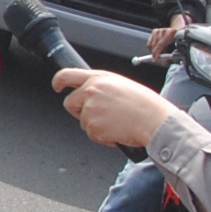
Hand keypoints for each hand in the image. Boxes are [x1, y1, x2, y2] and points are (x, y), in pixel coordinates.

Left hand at [56, 67, 179, 153]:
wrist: (153, 120)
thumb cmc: (144, 104)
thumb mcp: (120, 85)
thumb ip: (102, 86)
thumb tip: (91, 93)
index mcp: (98, 78)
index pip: (67, 75)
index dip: (58, 81)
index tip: (57, 86)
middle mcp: (91, 91)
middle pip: (69, 103)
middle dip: (78, 111)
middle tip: (95, 115)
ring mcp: (90, 109)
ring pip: (82, 121)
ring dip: (95, 125)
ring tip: (116, 122)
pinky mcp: (93, 126)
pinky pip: (92, 134)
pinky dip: (103, 136)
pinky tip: (117, 130)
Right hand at [147, 16, 191, 61]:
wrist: (179, 32)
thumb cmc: (179, 42)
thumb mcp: (178, 50)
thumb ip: (171, 58)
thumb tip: (164, 63)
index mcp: (172, 33)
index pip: (160, 44)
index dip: (157, 53)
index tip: (155, 60)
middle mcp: (164, 31)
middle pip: (155, 45)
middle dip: (156, 53)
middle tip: (159, 58)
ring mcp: (159, 30)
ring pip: (151, 45)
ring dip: (155, 50)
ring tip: (162, 51)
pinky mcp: (155, 31)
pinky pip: (149, 43)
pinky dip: (152, 48)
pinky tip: (158, 48)